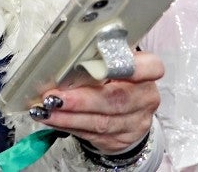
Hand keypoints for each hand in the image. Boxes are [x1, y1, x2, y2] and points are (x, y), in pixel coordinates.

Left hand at [37, 51, 161, 154]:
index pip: (150, 67)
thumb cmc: (114, 79)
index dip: (130, 67)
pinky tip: (53, 119)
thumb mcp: (112, 63)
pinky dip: (69, 125)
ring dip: (69, 117)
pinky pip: (92, 134)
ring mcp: (136, 122)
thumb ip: (97, 59)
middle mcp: (145, 97)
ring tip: (47, 110)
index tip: (103, 66)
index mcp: (147, 72)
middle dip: (81, 100)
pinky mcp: (121, 139)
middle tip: (54, 97)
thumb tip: (65, 58)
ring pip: (102, 122)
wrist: (126, 112)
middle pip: (116, 99)